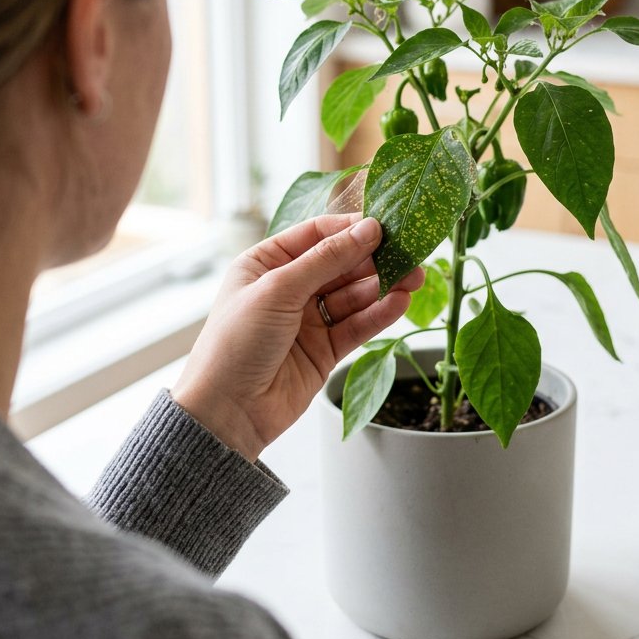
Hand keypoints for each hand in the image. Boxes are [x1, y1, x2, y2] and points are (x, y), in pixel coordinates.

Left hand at [171, 215, 422, 460]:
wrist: (226, 412)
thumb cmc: (235, 344)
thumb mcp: (277, 290)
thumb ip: (325, 260)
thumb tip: (367, 230)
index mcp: (266, 263)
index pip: (316, 235)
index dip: (350, 229)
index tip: (383, 226)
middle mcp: (288, 288)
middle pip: (340, 264)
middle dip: (374, 259)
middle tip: (410, 254)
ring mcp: (307, 320)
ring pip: (353, 295)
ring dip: (383, 287)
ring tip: (413, 279)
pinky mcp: (324, 350)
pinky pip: (357, 325)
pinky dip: (379, 314)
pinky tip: (399, 303)